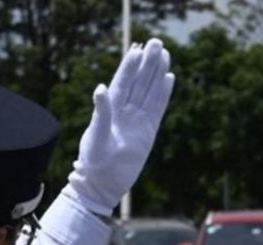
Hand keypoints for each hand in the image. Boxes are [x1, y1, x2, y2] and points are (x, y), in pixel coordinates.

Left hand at [68, 38, 174, 215]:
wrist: (103, 184)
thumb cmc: (93, 162)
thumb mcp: (94, 137)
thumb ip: (101, 112)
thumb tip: (101, 88)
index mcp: (110, 109)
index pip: (122, 82)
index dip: (130, 65)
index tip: (137, 48)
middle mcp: (124, 112)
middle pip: (139, 82)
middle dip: (147, 62)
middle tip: (156, 41)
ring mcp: (137, 121)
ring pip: (150, 91)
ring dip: (157, 73)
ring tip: (165, 54)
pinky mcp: (148, 132)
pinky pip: (158, 108)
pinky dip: (163, 94)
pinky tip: (169, 78)